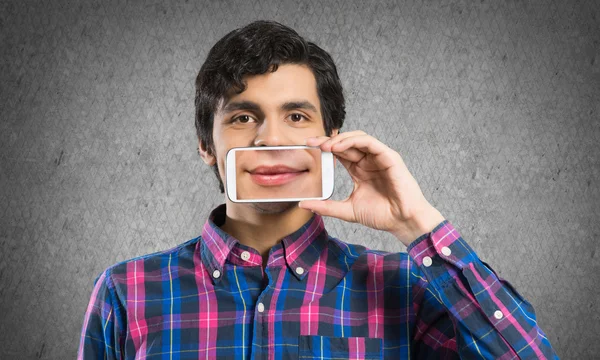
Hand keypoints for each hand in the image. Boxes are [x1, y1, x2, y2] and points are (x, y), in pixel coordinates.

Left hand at [298, 130, 445, 246]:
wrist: (402, 222)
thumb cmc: (381, 215)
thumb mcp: (347, 210)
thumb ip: (326, 207)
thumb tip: (303, 205)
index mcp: (359, 169)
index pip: (339, 152)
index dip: (324, 147)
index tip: (307, 147)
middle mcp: (368, 161)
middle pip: (346, 142)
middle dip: (327, 140)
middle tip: (311, 142)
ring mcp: (379, 157)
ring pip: (358, 137)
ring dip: (340, 139)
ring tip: (325, 145)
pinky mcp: (389, 157)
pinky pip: (370, 142)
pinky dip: (354, 141)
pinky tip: (339, 146)